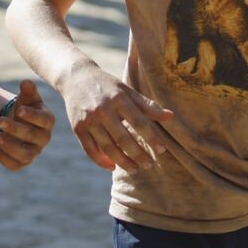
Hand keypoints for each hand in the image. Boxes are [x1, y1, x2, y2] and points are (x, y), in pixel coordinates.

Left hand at [0, 79, 56, 171]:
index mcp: (47, 120)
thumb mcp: (26, 96)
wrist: (16, 121)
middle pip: (32, 137)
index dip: (32, 116)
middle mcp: (43, 138)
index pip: (44, 120)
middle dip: (14, 129)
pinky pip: (14, 165)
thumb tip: (25, 82)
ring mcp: (34, 152)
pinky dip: (4, 158)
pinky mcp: (22, 162)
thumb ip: (27, 90)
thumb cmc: (24, 106)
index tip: (19, 110)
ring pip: (25, 155)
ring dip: (9, 147)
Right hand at [57, 63, 172, 171]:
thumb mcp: (127, 90)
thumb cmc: (108, 85)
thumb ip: (148, 105)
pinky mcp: (78, 128)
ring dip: (122, 161)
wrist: (76, 77)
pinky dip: (101, 161)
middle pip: (123, 138)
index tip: (162, 150)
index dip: (151, 138)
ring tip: (134, 169)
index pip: (139, 122)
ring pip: (107, 147)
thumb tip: (171, 116)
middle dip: (137, 154)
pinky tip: (112, 166)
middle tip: (148, 165)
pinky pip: (90, 150)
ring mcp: (89, 120)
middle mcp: (103, 110)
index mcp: (119, 99)